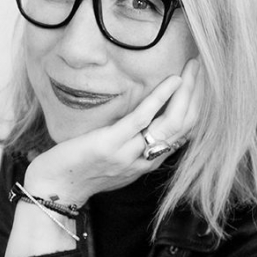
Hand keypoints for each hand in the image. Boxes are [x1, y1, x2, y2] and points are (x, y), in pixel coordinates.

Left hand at [24, 58, 201, 206]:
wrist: (54, 188)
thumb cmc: (82, 170)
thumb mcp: (116, 159)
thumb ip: (134, 142)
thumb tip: (145, 117)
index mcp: (149, 161)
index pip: (184, 133)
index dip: (197, 106)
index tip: (202, 83)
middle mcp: (145, 159)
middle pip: (184, 126)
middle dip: (197, 95)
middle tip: (202, 68)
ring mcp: (129, 153)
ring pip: (171, 123)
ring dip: (187, 92)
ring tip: (192, 68)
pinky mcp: (110, 144)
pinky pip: (142, 118)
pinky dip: (161, 98)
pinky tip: (172, 81)